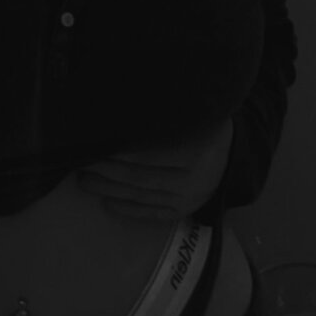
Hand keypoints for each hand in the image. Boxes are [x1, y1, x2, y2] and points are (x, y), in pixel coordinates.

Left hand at [76, 117, 234, 222]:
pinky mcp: (182, 211)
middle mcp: (192, 180)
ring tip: (84, 180)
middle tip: (82, 161)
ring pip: (141, 196)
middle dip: (107, 170)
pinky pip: (151, 214)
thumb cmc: (207, 128)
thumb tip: (128, 102)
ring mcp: (187, 199)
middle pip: (139, 177)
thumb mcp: (197, 114)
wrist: (234, 157)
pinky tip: (107, 204)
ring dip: (109, 190)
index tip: (98, 146)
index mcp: (195, 152)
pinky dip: (127, 210)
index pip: (149, 155)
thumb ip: (169, 114)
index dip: (121, 152)